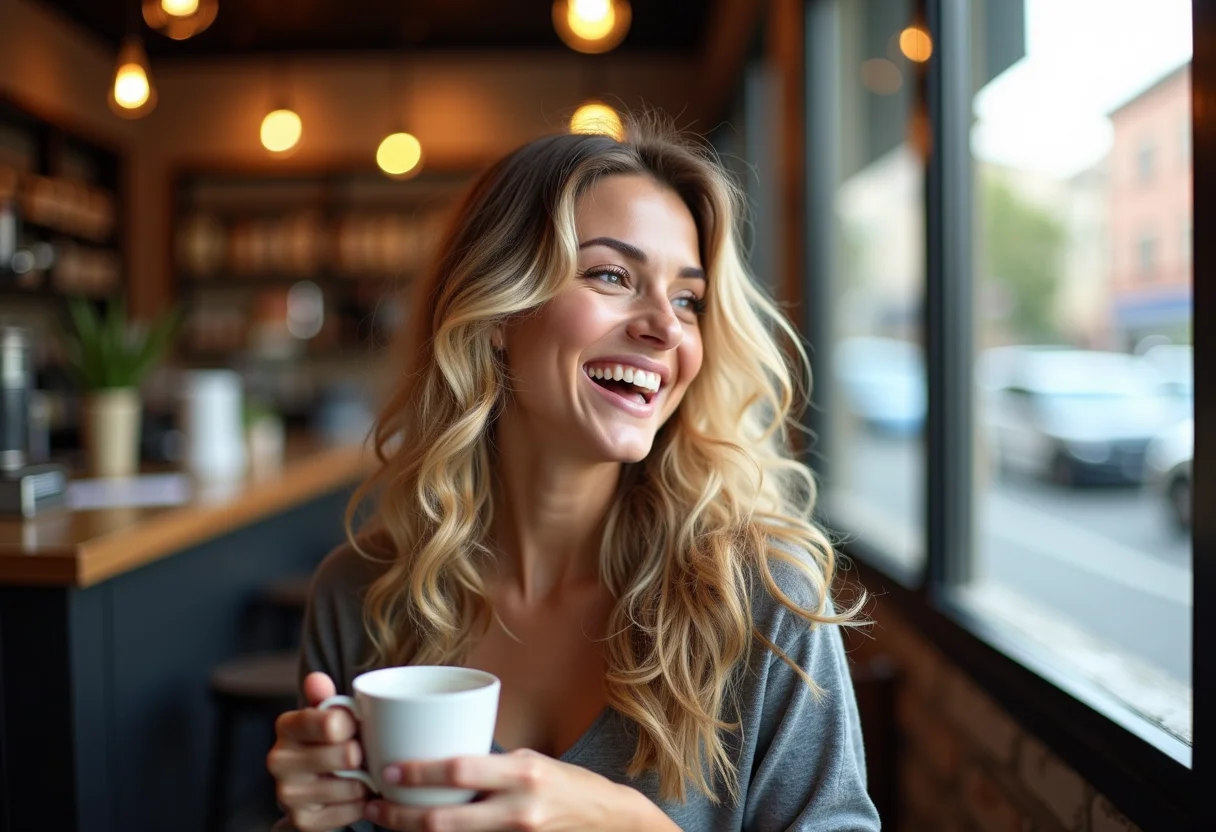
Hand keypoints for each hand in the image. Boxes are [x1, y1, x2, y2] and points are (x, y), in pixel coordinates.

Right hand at [266, 672, 369, 831]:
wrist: (315, 782)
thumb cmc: (328, 740)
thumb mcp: (329, 714)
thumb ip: (326, 697)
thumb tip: (316, 679)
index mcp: (287, 726)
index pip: (331, 723)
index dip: (353, 724)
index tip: (355, 725)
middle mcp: (279, 760)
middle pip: (346, 755)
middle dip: (363, 754)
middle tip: (362, 752)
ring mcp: (288, 794)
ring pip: (351, 786)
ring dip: (366, 781)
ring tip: (361, 773)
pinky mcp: (302, 821)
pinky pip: (351, 812)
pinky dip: (361, 804)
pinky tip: (356, 794)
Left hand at [364, 748, 666, 831]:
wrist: (605, 820)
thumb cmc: (564, 783)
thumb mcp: (529, 762)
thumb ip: (489, 765)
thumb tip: (439, 761)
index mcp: (521, 774)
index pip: (459, 770)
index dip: (418, 772)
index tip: (388, 770)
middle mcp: (517, 809)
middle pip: (443, 820)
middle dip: (399, 816)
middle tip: (372, 807)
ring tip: (385, 822)